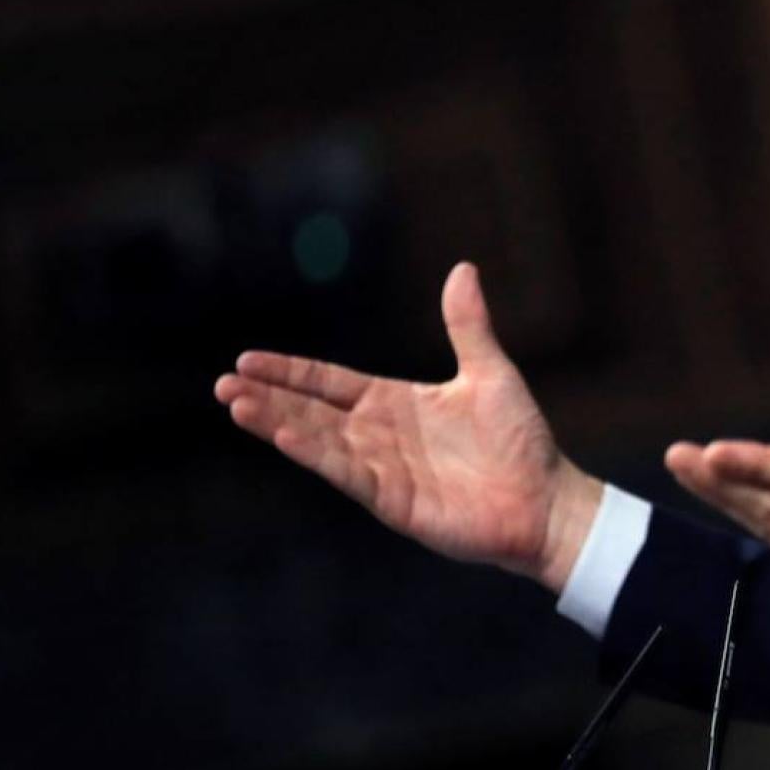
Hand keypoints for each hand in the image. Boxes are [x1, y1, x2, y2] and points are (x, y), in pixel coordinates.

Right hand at [213, 262, 601, 591]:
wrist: (547, 500)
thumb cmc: (520, 441)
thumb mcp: (490, 372)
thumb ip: (468, 325)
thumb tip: (463, 268)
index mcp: (396, 404)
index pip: (330, 383)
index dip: (291, 372)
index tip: (247, 359)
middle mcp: (380, 436)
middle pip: (311, 411)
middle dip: (268, 397)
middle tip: (222, 383)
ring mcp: (383, 469)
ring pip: (318, 441)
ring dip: (277, 424)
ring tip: (236, 404)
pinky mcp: (393, 500)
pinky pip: (347, 472)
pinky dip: (316, 454)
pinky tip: (284, 437)